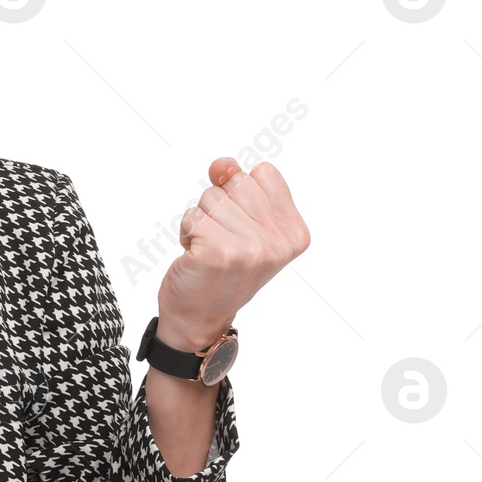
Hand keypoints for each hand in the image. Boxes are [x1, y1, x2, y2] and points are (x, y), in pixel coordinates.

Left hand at [156, 159, 309, 348]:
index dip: (241, 194)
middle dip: (218, 205)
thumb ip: (239, 185)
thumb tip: (222, 164)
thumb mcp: (245, 223)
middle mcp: (278, 242)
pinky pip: (191, 217)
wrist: (201, 317)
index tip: (240, 226)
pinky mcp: (218, 253)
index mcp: (295, 232)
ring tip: (209, 249)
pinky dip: (186, 233)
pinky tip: (196, 256)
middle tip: (222, 238)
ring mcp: (250, 248)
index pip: (263, 173)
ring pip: (210, 198)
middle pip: (235, 182)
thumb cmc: (222, 268)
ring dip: (201, 221)